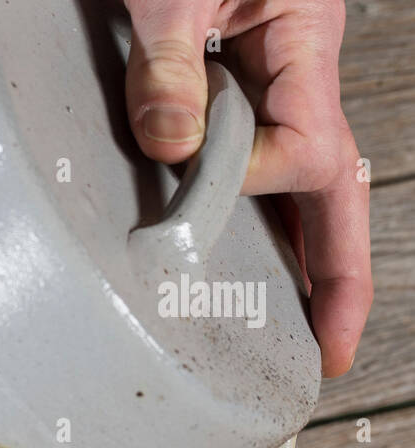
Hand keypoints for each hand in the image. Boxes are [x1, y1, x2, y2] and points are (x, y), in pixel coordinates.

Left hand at [124, 0, 371, 376]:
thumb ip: (168, 62)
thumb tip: (171, 149)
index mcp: (302, 43)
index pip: (302, 150)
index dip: (252, 183)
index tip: (194, 192)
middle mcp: (299, 72)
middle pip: (335, 187)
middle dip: (336, 270)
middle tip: (330, 348)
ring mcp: (273, 83)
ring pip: (305, 183)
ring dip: (306, 253)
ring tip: (304, 330)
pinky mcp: (235, 84)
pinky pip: (262, 161)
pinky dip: (261, 214)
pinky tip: (250, 258)